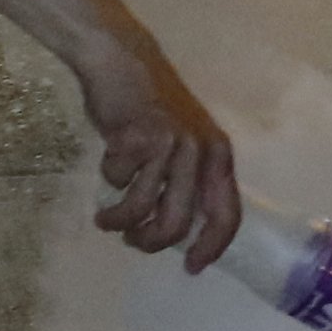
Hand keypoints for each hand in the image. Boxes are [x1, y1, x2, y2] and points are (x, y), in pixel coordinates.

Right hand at [82, 48, 241, 271]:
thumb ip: (189, 180)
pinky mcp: (137, 137)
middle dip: (150, 242)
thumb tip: (179, 231)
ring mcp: (169, 143)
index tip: (191, 267)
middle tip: (132, 241)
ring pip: (142, 207)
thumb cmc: (151, 108)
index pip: (226, 214)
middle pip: (178, 222)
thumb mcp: (184, 144)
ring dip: (118, 221)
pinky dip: (108, 178)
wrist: (121, 63)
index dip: (210, 247)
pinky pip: (116, 180)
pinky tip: (108, 163)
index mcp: (218, 156)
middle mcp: (200, 151)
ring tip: (105, 219)